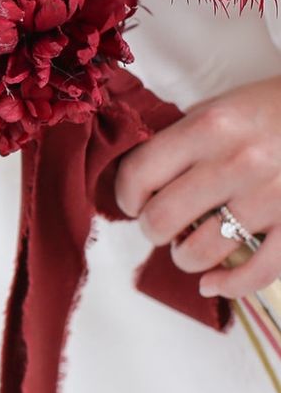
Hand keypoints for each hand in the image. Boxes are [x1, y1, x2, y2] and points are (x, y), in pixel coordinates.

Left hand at [114, 76, 280, 297]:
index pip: (139, 174)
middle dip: (152, 230)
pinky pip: (257, 271)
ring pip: (200, 251)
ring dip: (184, 257)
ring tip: (188, 249)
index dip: (127, 196)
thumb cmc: (274, 109)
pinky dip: (228, 285)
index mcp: (208, 127)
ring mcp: (270, 197)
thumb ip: (181, 138)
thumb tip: (140, 177)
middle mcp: (236, 163)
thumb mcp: (221, 107)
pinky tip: (213, 283)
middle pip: (162, 218)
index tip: (132, 202)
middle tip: (161, 226)